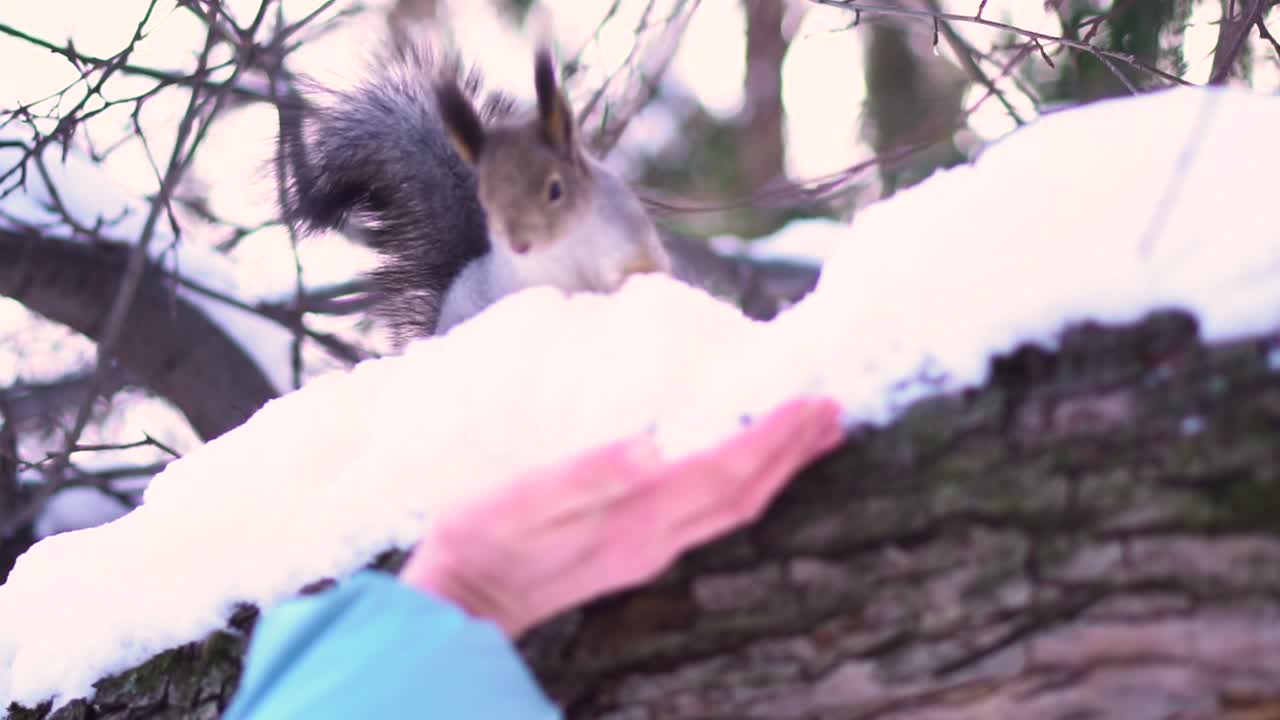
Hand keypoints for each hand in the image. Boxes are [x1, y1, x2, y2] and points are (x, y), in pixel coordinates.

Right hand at [399, 397, 843, 636]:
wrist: (460, 605)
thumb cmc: (480, 543)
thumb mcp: (520, 500)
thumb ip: (586, 474)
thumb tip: (649, 447)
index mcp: (635, 520)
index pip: (723, 473)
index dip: (772, 437)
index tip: (813, 401)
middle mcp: (655, 539)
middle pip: (745, 495)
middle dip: (793, 451)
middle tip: (834, 409)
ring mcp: (649, 550)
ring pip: (735, 509)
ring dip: (779, 470)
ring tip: (814, 435)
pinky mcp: (636, 550)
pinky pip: (713, 515)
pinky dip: (746, 484)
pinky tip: (747, 467)